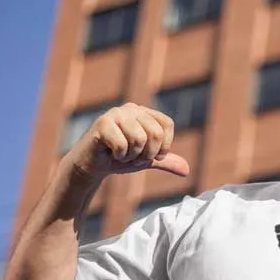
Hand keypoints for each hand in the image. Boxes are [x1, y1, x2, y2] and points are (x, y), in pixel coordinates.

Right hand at [63, 102, 189, 179]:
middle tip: (133, 157)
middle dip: (147, 154)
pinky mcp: (102, 123)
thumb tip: (187, 170)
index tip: (150, 155)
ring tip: (121, 154)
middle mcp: (131, 109)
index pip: (167, 125)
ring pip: (140, 139)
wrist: (92, 166)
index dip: (163, 146)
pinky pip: (123, 145)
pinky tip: (110, 153)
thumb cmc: (119, 159)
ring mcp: (116, 114)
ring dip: (132, 156)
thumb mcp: (146, 159)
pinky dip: (120, 156)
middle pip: (156, 133)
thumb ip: (166, 161)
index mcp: (144, 113)